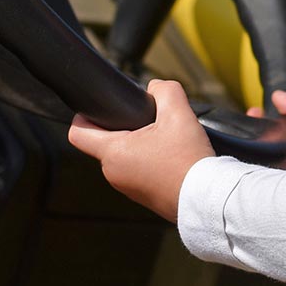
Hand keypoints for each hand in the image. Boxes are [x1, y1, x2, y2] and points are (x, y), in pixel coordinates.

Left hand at [67, 78, 213, 221]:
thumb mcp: (180, 114)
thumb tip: (157, 86)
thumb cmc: (189, 160)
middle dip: (126, 128)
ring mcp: (128, 188)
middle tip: (151, 122)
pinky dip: (151, 163)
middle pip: (107, 143)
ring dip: (140, 146)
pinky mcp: (143, 197)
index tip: (103, 109)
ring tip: (167, 141)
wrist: (207, 198)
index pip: (78, 133)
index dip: (85, 115)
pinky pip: (139, 173)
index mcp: (113, 153)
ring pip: (125, 158)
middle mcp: (114, 174)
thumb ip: (166, 91)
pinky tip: (172, 158)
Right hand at [254, 90, 285, 167]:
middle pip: (268, 140)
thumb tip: (278, 95)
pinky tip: (256, 165)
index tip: (253, 113)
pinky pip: (271, 178)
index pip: (277, 122)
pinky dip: (263, 171)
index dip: (263, 118)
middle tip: (251, 130)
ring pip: (266, 158)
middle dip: (256, 133)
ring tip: (251, 145)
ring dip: (257, 151)